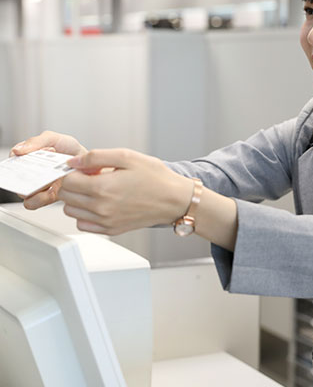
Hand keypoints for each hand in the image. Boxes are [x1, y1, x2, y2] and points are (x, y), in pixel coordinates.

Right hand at [10, 131, 87, 209]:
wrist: (91, 165)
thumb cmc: (72, 152)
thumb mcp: (56, 139)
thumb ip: (37, 141)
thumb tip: (17, 150)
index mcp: (30, 159)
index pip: (12, 161)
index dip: (14, 161)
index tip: (23, 159)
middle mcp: (31, 173)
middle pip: (15, 179)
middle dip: (23, 176)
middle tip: (36, 171)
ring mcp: (38, 186)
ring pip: (23, 193)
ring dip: (32, 188)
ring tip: (48, 180)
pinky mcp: (47, 197)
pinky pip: (34, 203)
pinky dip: (40, 198)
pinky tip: (52, 189)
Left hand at [59, 148, 192, 234]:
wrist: (174, 200)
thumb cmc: (156, 178)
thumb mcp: (127, 156)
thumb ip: (96, 156)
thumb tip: (74, 161)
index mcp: (103, 187)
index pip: (66, 181)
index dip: (70, 171)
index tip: (80, 168)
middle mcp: (101, 207)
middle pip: (65, 196)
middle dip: (72, 184)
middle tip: (88, 176)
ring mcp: (105, 221)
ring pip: (71, 211)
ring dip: (77, 199)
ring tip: (95, 189)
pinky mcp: (110, 230)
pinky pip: (83, 224)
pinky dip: (85, 214)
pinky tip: (99, 203)